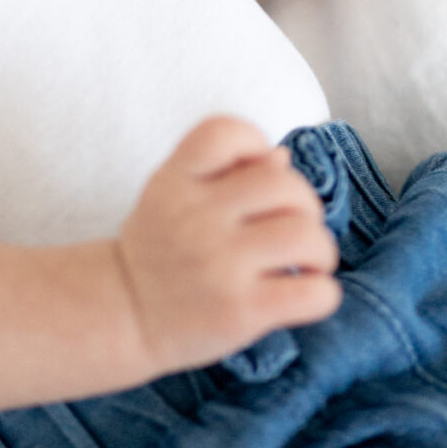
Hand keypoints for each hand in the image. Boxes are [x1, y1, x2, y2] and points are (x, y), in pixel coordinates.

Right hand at [112, 118, 341, 376]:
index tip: (257, 170)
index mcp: (177, 181)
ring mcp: (220, 264)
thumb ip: (221, 171)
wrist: (123, 315)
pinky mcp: (241, 311)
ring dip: (321, 248)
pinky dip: (323, 292)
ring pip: (305, 235)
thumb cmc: (158, 251)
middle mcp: (197, 217)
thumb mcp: (172, 195)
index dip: (254, 142)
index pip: (225, 132)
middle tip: (296, 225)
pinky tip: (306, 292)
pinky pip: (312, 292)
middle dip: (305, 203)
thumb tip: (282, 156)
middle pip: (283, 183)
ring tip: (309, 261)